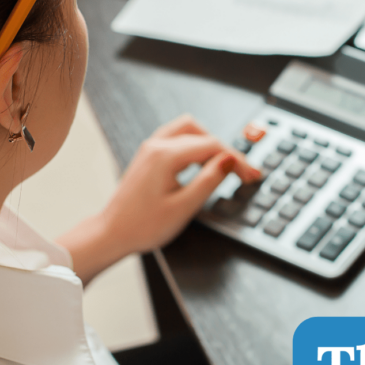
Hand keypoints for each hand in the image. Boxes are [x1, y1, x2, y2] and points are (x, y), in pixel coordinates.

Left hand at [100, 114, 260, 255]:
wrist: (112, 234)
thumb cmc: (142, 226)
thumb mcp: (183, 207)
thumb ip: (209, 180)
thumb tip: (229, 160)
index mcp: (165, 156)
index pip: (212, 146)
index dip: (237, 159)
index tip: (252, 175)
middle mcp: (156, 146)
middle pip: (203, 134)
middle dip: (226, 151)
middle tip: (242, 172)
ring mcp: (151, 148)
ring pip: (190, 130)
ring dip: (210, 144)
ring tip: (224, 166)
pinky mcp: (149, 155)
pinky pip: (177, 137)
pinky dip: (195, 145)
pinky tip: (202, 162)